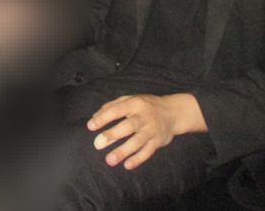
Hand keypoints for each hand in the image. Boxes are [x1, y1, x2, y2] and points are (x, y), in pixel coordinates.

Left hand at [87, 93, 206, 169]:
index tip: (90, 126)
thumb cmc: (146, 105)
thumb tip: (94, 117)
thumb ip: (112, 106)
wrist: (174, 112)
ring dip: (123, 151)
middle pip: (128, 126)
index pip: (117, 110)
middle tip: (97, 144)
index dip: (103, 117)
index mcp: (135, 104)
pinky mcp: (158, 142)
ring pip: (137, 142)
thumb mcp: (130, 99)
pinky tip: (127, 165)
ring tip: (109, 160)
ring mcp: (152, 130)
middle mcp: (144, 117)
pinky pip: (148, 152)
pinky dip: (138, 159)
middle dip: (112, 135)